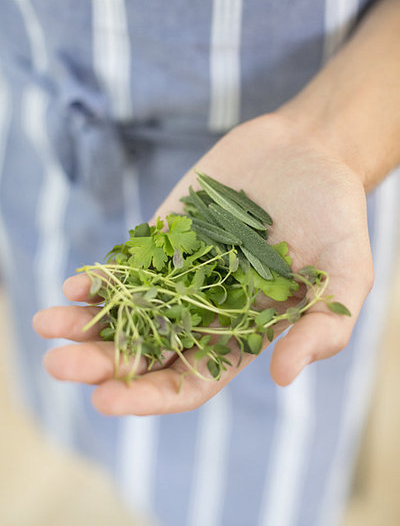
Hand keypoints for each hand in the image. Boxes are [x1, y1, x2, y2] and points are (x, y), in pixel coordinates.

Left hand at [33, 113, 372, 414]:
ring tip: (47, 323)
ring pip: (125, 309)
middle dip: (101, 362)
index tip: (108, 398)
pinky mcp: (166, 234)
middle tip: (59, 365)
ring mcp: (181, 271)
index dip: (150, 394)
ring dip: (85, 322)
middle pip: (145, 350)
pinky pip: (127, 263)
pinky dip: (100, 278)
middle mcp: (205, 309)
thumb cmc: (336, 214)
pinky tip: (77, 285)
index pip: (189, 380)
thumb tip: (281, 377)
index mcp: (242, 332)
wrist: (309, 151)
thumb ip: (324, 326)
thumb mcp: (347, 273)